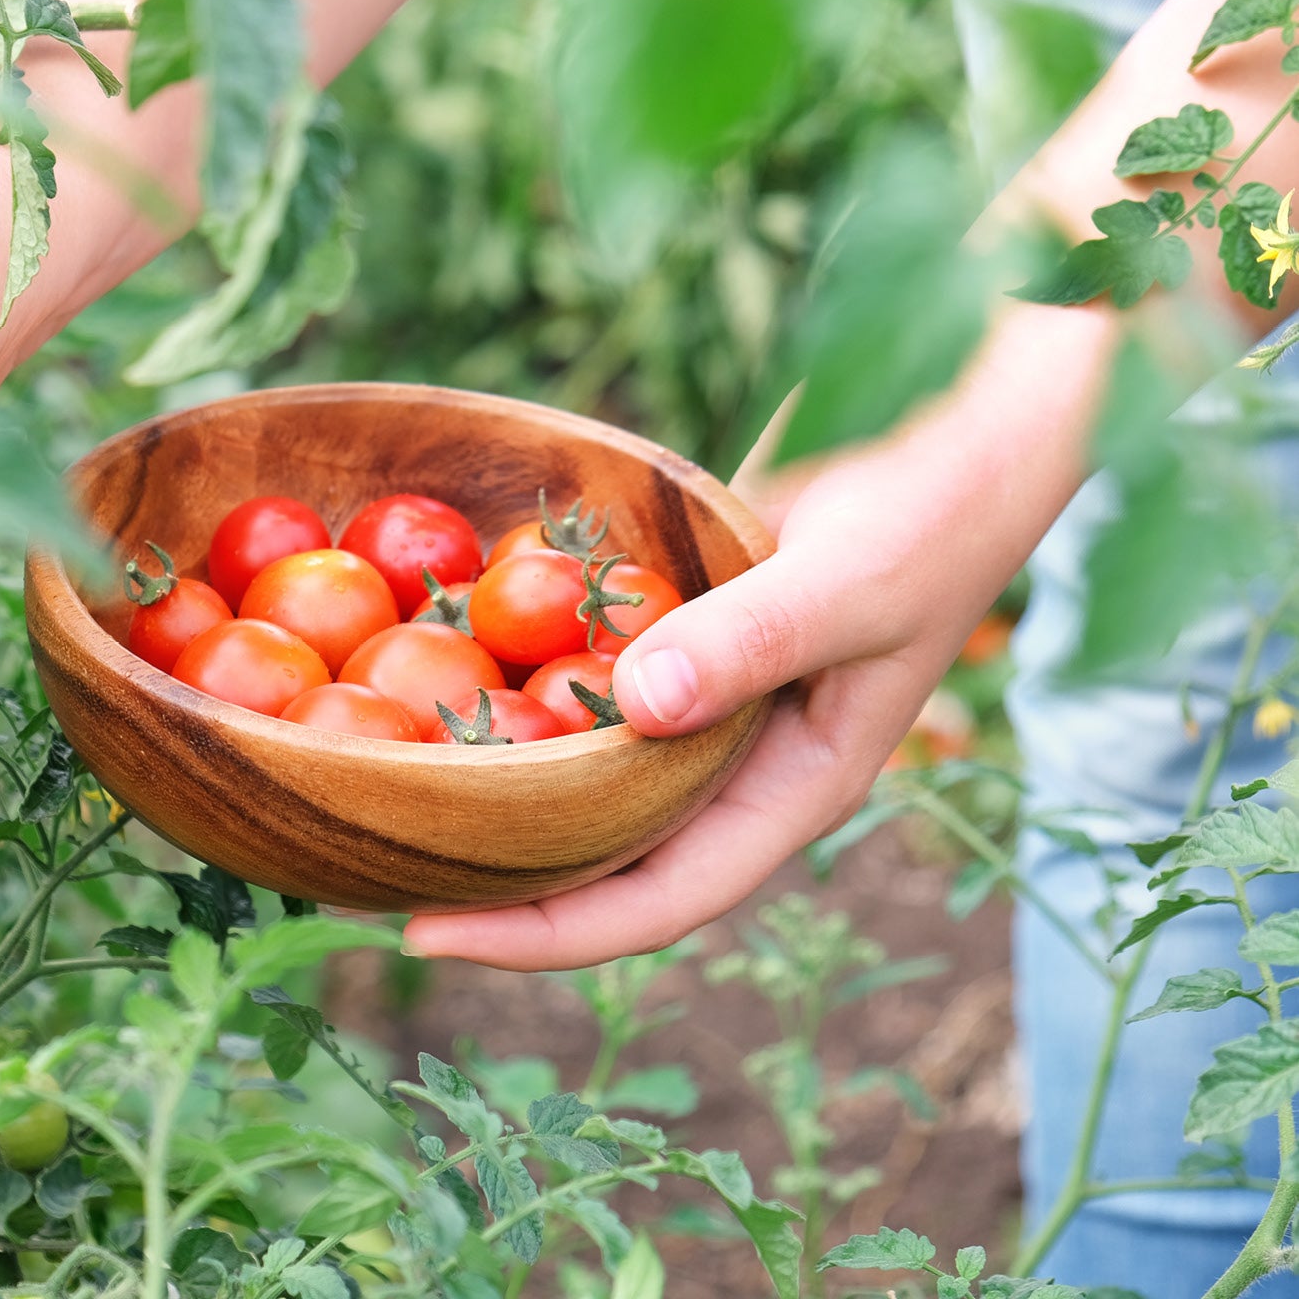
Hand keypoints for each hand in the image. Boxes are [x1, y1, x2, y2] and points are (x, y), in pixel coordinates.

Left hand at [400, 301, 1113, 970]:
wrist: (968, 400)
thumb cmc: (939, 501)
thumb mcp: (852, 582)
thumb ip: (751, 644)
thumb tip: (638, 711)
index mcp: (789, 785)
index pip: (657, 896)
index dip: (545, 932)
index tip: (425, 934)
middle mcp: (735, 752)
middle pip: (603, 846)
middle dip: (496, 870)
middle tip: (367, 867)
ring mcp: (702, 681)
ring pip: (584, 756)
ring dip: (494, 772)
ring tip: (374, 780)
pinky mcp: (676, 611)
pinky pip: (581, 658)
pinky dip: (514, 665)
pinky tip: (426, 654)